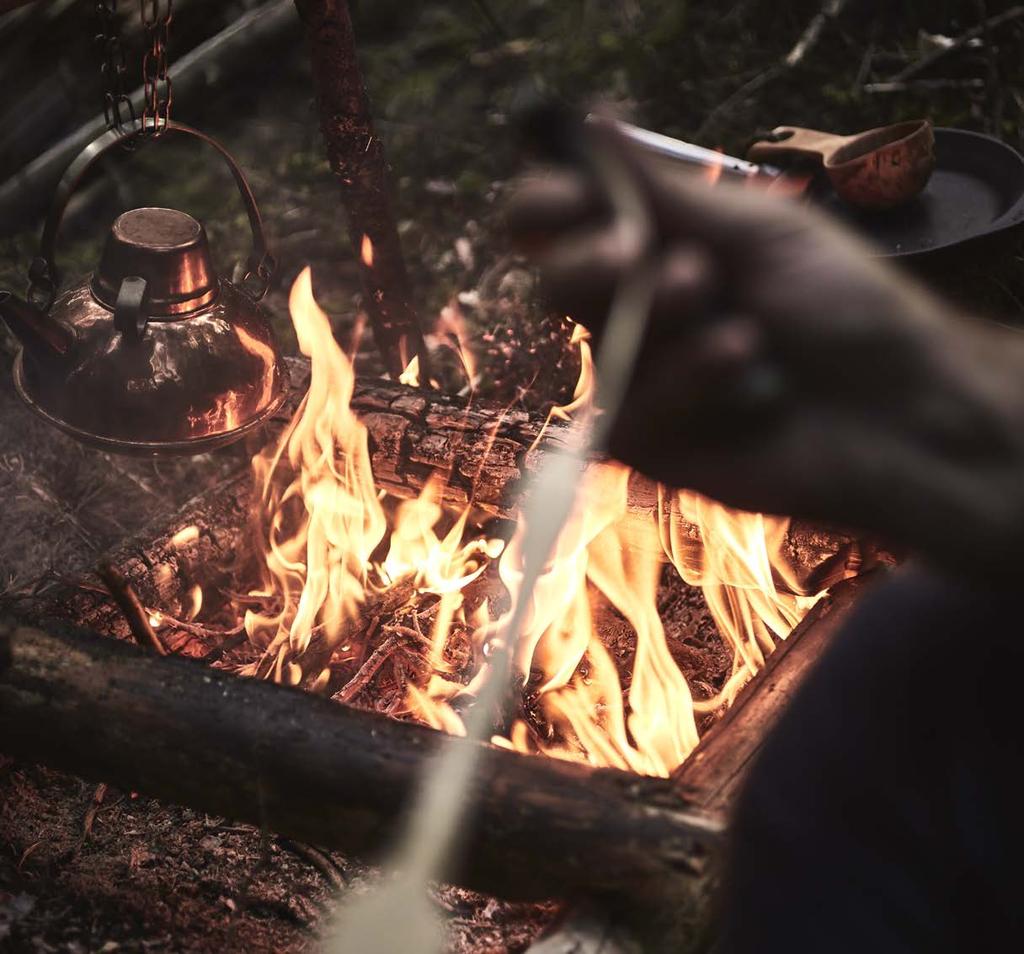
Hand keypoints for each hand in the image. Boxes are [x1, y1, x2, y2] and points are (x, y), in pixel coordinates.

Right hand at [508, 139, 1023, 572]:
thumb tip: (597, 119)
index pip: (564, 220)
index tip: (566, 197)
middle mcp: (638, 306)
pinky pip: (629, 405)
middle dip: (590, 261)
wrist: (892, 410)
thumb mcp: (761, 231)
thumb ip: (669, 189)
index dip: (545, 205)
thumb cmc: (843, 306)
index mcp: (660, 244)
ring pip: (600, 339)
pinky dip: (690, 383)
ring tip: (745, 329)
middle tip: (633, 255)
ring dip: (666, 323)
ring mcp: (637, 374)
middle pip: (557, 277)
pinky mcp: (644, 438)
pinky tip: (746, 377)